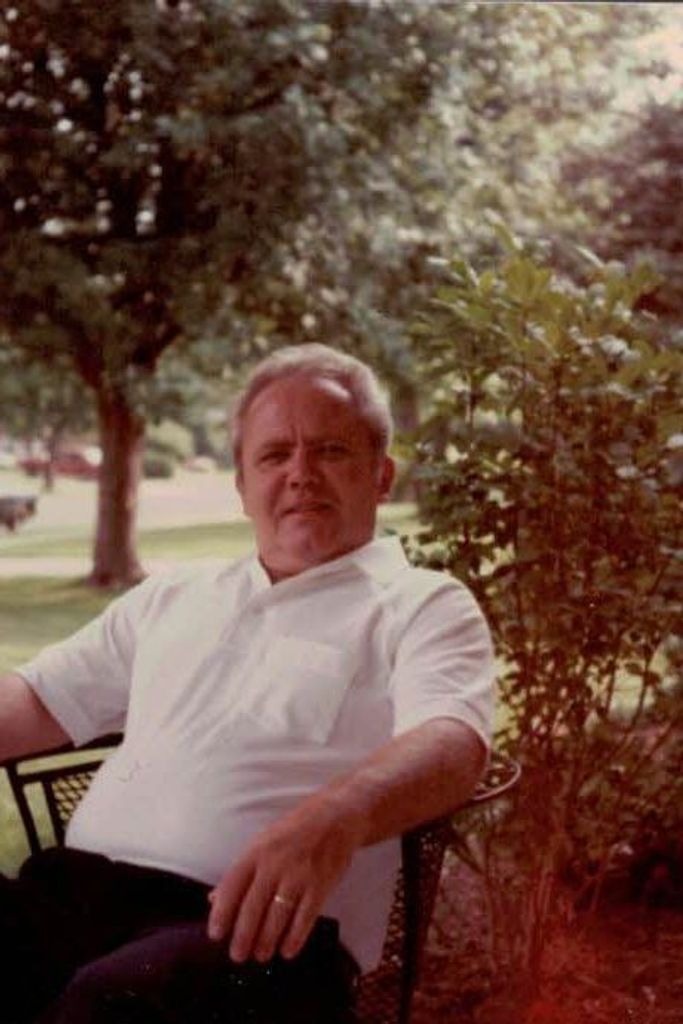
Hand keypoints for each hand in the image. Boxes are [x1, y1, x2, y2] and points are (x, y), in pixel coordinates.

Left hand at [206, 794, 362, 962]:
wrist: (334, 818)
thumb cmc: (294, 832)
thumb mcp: (262, 843)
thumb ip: (240, 872)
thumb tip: (215, 899)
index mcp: (257, 852)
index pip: (232, 885)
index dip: (221, 913)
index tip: (215, 935)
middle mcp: (275, 864)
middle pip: (253, 907)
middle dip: (243, 937)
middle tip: (237, 955)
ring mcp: (299, 875)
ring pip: (277, 917)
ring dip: (266, 942)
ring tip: (260, 955)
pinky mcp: (320, 886)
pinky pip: (304, 918)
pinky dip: (294, 938)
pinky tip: (287, 950)